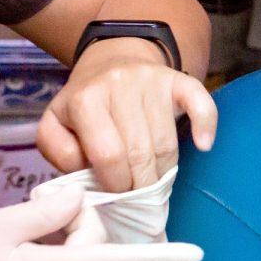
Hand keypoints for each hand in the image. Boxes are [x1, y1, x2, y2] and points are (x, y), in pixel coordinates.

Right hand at [0, 185, 202, 260]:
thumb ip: (46, 212)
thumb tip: (78, 203)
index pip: (117, 259)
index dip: (160, 255)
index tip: (198, 254)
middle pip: (92, 244)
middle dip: (73, 219)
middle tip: (32, 206)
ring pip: (74, 257)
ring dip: (54, 236)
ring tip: (11, 232)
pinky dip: (42, 254)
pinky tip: (6, 253)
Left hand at [37, 37, 217, 191]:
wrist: (111, 61)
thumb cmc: (83, 104)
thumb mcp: (54, 125)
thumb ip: (59, 153)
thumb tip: (87, 174)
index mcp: (85, 100)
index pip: (108, 156)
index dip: (115, 185)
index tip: (116, 196)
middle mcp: (119, 85)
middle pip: (140, 153)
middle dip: (141, 186)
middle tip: (138, 199)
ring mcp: (152, 81)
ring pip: (167, 142)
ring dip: (164, 172)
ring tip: (155, 183)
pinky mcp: (178, 80)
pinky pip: (201, 104)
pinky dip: (206, 126)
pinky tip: (203, 145)